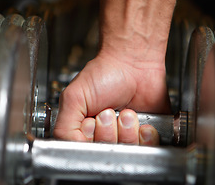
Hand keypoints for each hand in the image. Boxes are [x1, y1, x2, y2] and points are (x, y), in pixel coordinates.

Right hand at [53, 51, 169, 144]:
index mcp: (86, 130)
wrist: (135, 61)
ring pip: (128, 151)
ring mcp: (127, 135)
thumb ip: (65, 127)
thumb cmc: (106, 73)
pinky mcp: (147, 134)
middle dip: (109, 132)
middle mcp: (106, 135)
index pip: (87, 152)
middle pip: (108, 153)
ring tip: (126, 112)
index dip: (91, 138)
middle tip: (109, 112)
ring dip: (127, 130)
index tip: (92, 121)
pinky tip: (141, 122)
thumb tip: (71, 149)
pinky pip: (149, 148)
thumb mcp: (74, 97)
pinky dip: (146, 135)